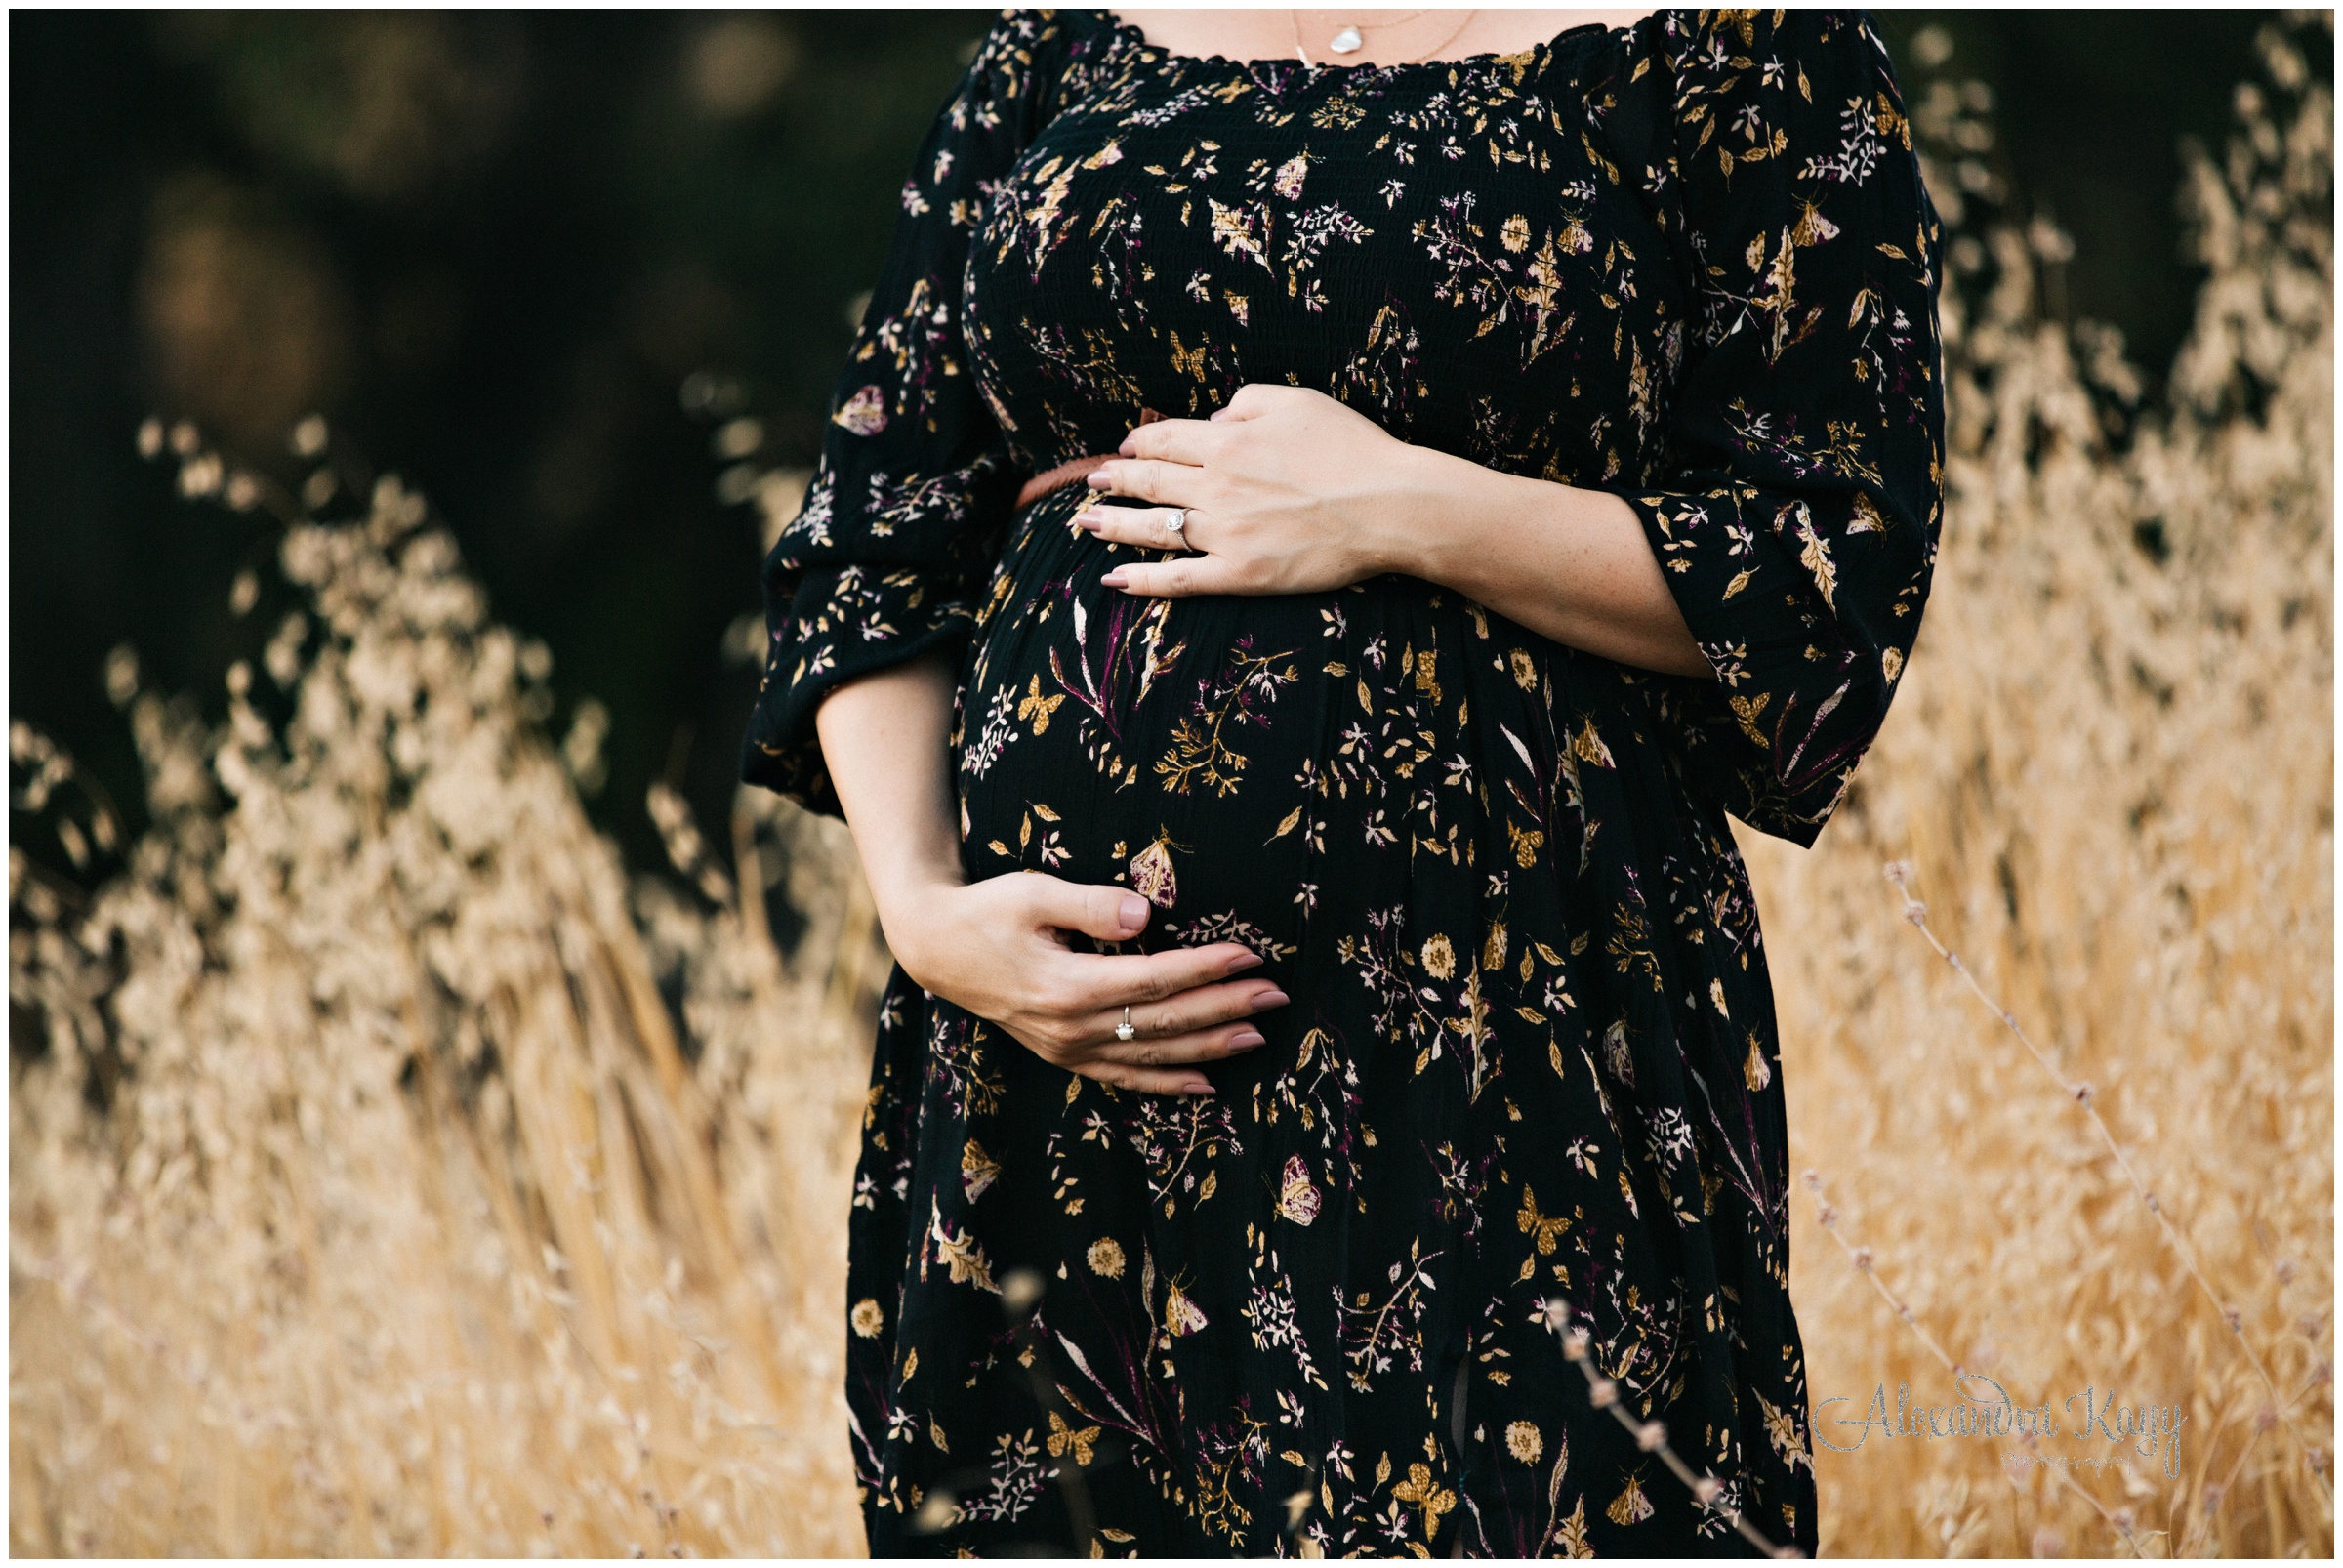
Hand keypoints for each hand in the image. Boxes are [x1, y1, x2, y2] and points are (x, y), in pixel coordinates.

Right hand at [880, 870, 1286, 1096]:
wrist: (936, 948)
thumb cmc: (987, 911)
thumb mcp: (1032, 893)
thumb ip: (1089, 904)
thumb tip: (1143, 915)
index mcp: (1067, 985)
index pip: (1154, 979)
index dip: (1205, 969)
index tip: (1249, 956)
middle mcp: (1071, 1027)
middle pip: (1164, 1021)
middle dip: (1225, 1008)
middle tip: (1276, 995)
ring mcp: (1067, 1048)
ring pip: (1152, 1055)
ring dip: (1209, 1047)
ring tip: (1258, 1036)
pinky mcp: (1063, 1056)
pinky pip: (1124, 1077)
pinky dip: (1166, 1083)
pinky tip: (1206, 1085)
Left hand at [1073, 383, 1436, 597]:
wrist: (1389, 504)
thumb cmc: (1352, 448)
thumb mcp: (1298, 401)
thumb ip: (1247, 403)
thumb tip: (1215, 420)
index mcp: (1228, 441)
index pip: (1166, 438)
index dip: (1140, 442)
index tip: (1127, 448)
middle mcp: (1216, 486)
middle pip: (1150, 481)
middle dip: (1114, 480)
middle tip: (1092, 483)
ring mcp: (1225, 533)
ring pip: (1154, 528)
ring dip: (1114, 524)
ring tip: (1085, 524)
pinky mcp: (1242, 574)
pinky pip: (1181, 580)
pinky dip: (1145, 581)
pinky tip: (1116, 580)